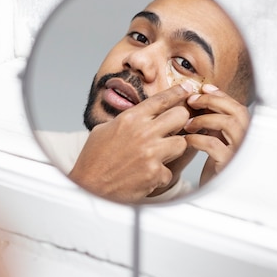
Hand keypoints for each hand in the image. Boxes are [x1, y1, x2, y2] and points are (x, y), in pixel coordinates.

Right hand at [69, 82, 194, 202]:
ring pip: (182, 143)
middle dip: (181, 121)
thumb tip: (139, 116)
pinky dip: (160, 175)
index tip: (188, 89)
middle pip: (181, 116)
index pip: (161, 99)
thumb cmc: (93, 160)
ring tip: (161, 154)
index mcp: (130, 118)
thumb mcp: (104, 130)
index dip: (178, 92)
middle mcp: (143, 132)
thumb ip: (126, 121)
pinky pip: (169, 171)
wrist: (88, 186)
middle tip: (175, 128)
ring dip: (174, 149)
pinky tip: (147, 176)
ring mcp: (151, 152)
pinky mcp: (154, 173)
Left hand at [183, 84, 249, 186]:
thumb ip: (215, 123)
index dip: (221, 95)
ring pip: (228, 124)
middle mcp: (247, 141)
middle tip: (192, 100)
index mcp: (245, 133)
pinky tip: (187, 140)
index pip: (237, 107)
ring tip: (188, 123)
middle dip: (213, 101)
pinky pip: (213, 144)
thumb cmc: (215, 167)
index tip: (204, 88)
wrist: (215, 195)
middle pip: (237, 111)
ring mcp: (240, 152)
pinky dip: (197, 138)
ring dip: (205, 118)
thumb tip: (202, 99)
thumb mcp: (217, 140)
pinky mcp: (229, 165)